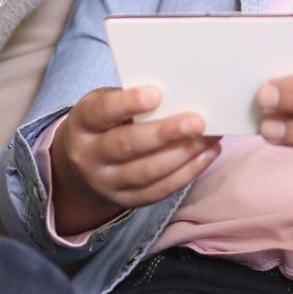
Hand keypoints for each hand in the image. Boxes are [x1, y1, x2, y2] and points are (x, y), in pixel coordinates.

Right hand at [50, 85, 221, 235]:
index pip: (102, 112)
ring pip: (146, 172)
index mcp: (83, 123)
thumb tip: (180, 92)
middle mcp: (89, 156)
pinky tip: (207, 154)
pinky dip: (187, 173)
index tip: (156, 94)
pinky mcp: (127, 200)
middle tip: (196, 122)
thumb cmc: (106, 121)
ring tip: (209, 137)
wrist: (84, 163)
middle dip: (164, 134)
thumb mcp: (106, 103)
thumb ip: (132, 99)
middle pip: (127, 146)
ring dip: (183, 155)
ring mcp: (107, 183)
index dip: (127, 103)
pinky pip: (159, 190)